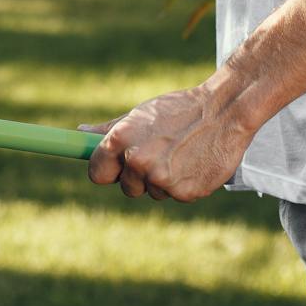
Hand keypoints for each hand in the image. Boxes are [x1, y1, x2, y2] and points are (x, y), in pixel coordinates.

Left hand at [81, 84, 254, 202]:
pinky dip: (183, 184)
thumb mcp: (141, 114)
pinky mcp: (184, 193)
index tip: (116, 168)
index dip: (106, 171)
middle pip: (126, 187)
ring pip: (152, 192)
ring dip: (163, 179)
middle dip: (139, 176)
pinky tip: (194, 162)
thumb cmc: (179, 109)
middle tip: (160, 153)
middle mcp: (137, 161)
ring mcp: (160, 179)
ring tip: (181, 153)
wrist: (225, 111)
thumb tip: (80, 133)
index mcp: (121, 139)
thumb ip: (109, 130)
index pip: (96, 173)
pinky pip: (175, 196)